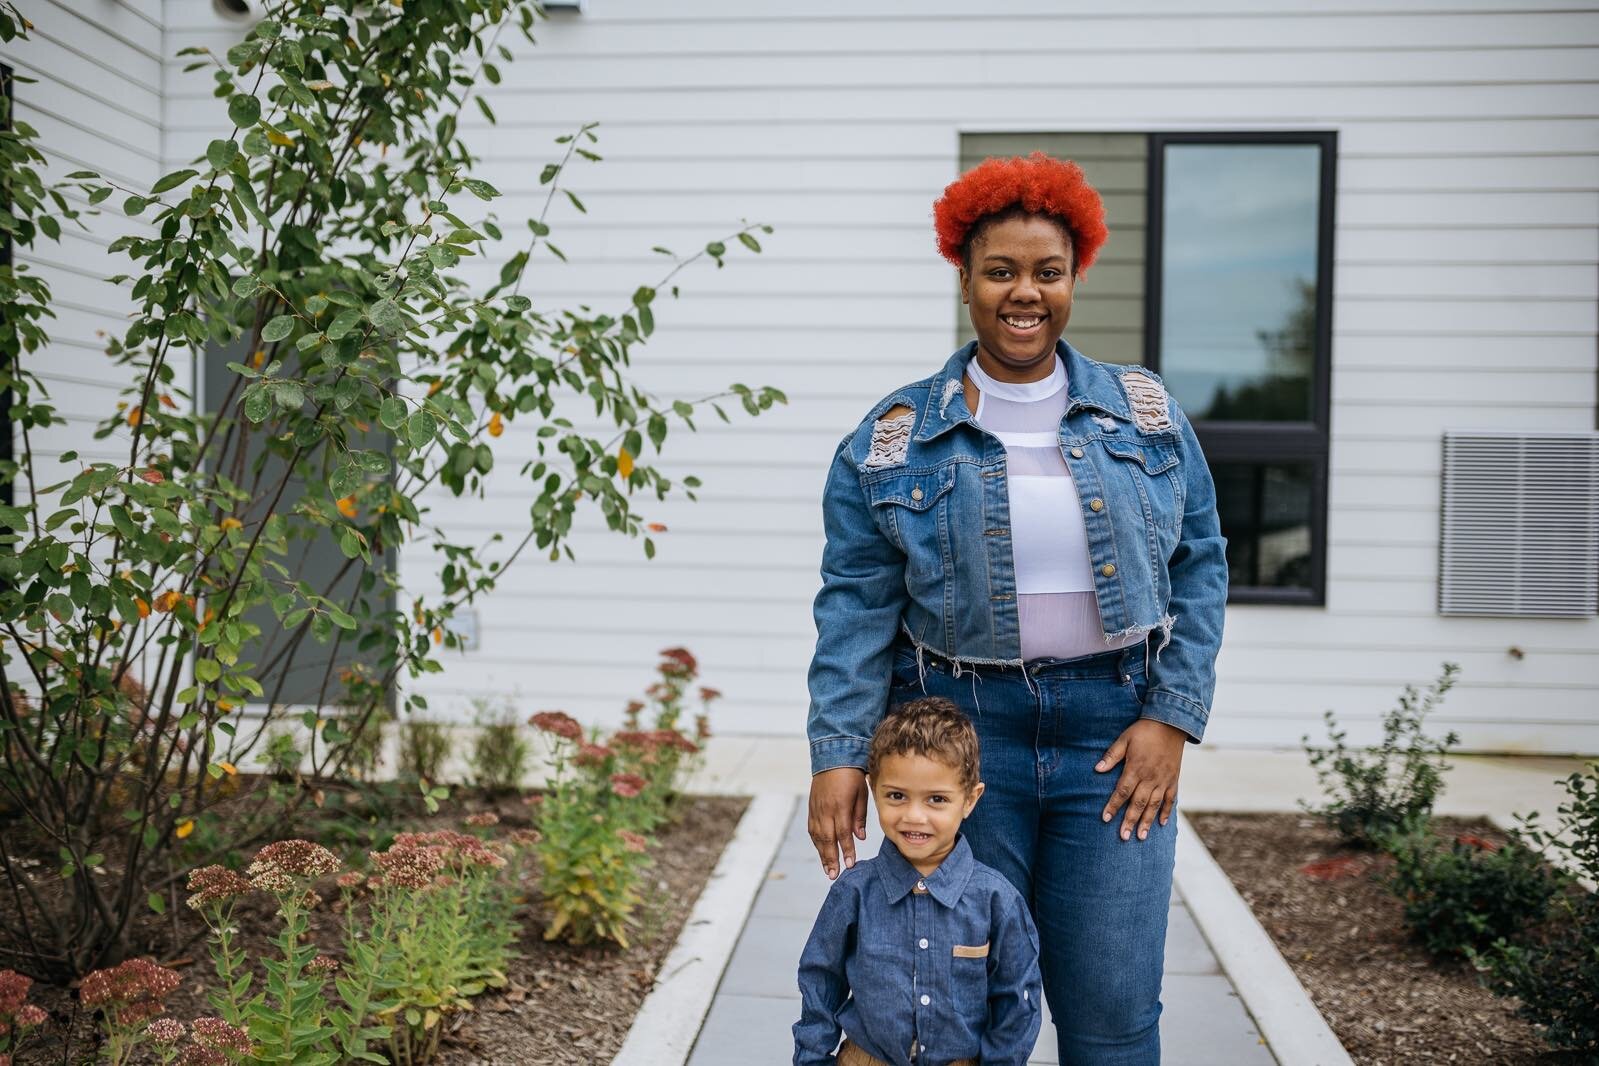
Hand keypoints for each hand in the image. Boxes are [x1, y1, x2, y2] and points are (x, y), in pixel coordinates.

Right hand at [808, 767, 867, 879]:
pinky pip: (812, 828)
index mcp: (840, 806)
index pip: (843, 833)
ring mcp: (816, 809)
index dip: (846, 850)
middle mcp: (826, 809)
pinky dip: (816, 842)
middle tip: (833, 874)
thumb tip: (860, 838)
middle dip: (831, 858)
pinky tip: (820, 851)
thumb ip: (860, 817)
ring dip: (822, 854)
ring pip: (817, 836)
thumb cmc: (852, 775)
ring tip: (826, 869)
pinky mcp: (812, 807)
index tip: (850, 864)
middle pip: (827, 839)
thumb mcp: (861, 794)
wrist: (832, 758)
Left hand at [1095, 719, 1186, 841]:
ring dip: (1147, 821)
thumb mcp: (1124, 739)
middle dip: (1130, 820)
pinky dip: (1166, 812)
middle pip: (1138, 803)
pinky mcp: (1174, 779)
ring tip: (1141, 836)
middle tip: (1123, 837)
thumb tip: (1097, 769)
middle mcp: (1150, 777)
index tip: (1105, 818)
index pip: (1122, 791)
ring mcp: (1163, 780)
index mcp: (1136, 768)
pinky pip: (1170, 799)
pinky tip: (1161, 823)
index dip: (1113, 805)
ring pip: (1154, 805)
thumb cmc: (1144, 731)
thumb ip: (1112, 756)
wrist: (1171, 723)